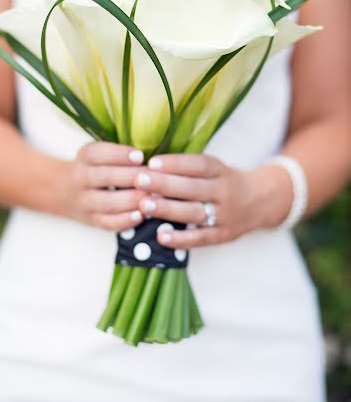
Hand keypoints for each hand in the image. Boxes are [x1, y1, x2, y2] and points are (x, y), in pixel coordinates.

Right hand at [55, 142, 146, 231]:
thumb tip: (152, 160)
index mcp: (85, 157)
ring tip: (153, 197)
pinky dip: (125, 220)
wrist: (62, 190)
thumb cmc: (93, 168)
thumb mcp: (97, 154)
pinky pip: (108, 223)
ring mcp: (85, 202)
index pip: (99, 153)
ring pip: (108, 203)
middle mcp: (81, 178)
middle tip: (155, 177)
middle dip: (132, 177)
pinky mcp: (91, 220)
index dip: (120, 155)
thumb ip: (119, 154)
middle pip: (105, 178)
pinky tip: (141, 215)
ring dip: (132, 200)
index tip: (140, 156)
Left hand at [135, 154, 292, 248]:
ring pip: (194, 212)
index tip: (152, 162)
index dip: (175, 163)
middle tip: (139, 180)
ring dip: (168, 209)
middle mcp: (224, 192)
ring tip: (143, 205)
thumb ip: (188, 168)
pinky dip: (181, 239)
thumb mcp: (214, 168)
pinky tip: (161, 236)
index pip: (198, 165)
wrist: (261, 201)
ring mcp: (225, 215)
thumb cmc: (225, 181)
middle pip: (193, 188)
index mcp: (221, 171)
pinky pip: (200, 238)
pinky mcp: (223, 235)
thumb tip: (151, 166)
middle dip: (165, 184)